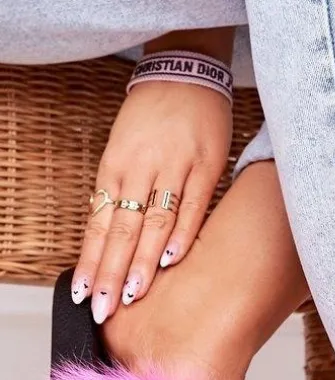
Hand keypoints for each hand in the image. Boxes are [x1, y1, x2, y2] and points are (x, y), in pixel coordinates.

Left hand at [72, 81, 232, 321]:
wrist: (186, 71)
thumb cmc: (153, 117)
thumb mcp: (124, 150)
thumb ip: (121, 193)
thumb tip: (112, 242)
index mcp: (114, 167)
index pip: (98, 224)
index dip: (90, 261)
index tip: (83, 294)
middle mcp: (139, 168)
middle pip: (121, 230)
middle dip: (110, 273)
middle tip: (103, 308)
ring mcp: (173, 166)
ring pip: (154, 222)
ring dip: (142, 262)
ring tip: (132, 294)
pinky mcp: (205, 165)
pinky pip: (193, 206)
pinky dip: (181, 234)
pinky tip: (170, 261)